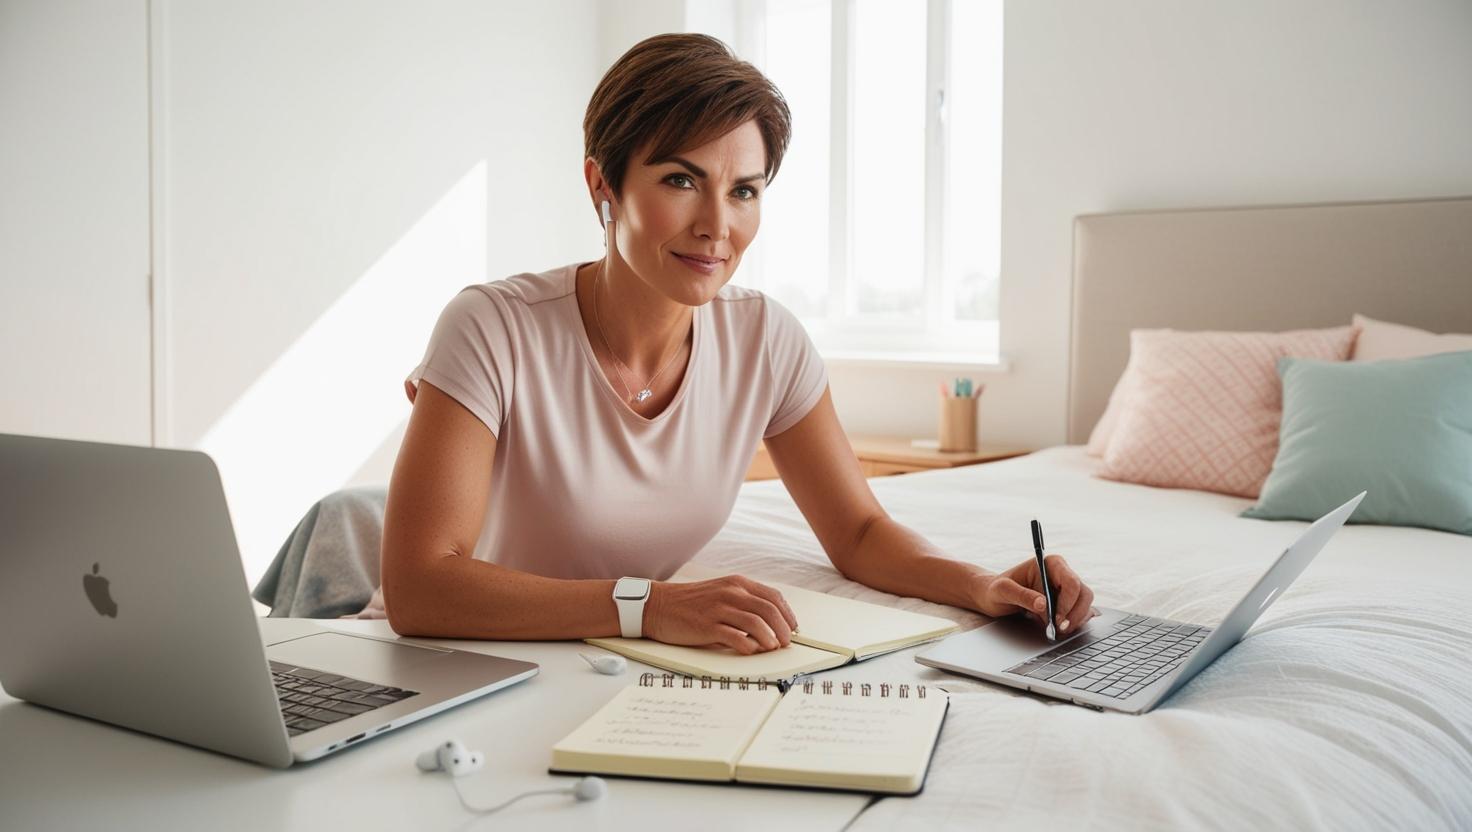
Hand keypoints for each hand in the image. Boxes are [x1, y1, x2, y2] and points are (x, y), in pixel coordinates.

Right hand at [643, 575, 798, 654]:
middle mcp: (731, 593)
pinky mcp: (708, 626)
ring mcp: (719, 609)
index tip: (793, 628)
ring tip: (772, 649)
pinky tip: (751, 651)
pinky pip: (736, 637)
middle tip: (787, 643)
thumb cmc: (690, 602)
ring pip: (757, 624)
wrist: (658, 605)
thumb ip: (743, 602)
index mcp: (737, 583)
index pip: (774, 597)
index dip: (788, 614)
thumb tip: (768, 622)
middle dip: (784, 629)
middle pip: (770, 611)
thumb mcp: (720, 592)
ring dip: (770, 639)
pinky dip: (749, 647)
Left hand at [971, 553, 1097, 635]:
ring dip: (1075, 620)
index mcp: (1049, 564)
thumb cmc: (995, 589)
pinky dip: (1073, 623)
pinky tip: (1059, 629)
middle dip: (1075, 613)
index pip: (1070, 581)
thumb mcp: (1002, 591)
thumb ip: (1022, 595)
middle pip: (1083, 593)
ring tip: (1057, 631)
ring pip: (1084, 604)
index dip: (1068, 602)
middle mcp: (1060, 574)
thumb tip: (1043, 605)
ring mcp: (1064, 589)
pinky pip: (1079, 613)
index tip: (1056, 619)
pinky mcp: (1064, 603)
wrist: (992, 598)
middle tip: (1060, 629)